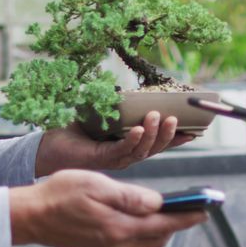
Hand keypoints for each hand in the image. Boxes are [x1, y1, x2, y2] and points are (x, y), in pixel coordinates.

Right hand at [8, 169, 207, 246]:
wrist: (29, 217)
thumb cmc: (59, 193)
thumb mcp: (95, 184)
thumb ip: (129, 196)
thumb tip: (158, 203)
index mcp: (118, 228)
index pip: (163, 226)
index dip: (187, 218)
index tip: (206, 211)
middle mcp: (116, 245)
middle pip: (158, 238)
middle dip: (177, 224)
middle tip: (193, 208)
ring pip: (146, 243)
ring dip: (161, 230)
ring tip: (173, 212)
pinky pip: (131, 244)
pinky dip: (144, 233)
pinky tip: (144, 219)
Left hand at [35, 111, 193, 175]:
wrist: (49, 144)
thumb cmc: (76, 128)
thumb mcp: (103, 113)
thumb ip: (118, 103)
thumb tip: (131, 86)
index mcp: (130, 146)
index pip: (159, 144)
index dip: (177, 138)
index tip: (196, 130)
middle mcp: (126, 156)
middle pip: (155, 149)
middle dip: (170, 135)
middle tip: (178, 119)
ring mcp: (115, 160)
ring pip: (142, 151)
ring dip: (154, 135)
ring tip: (159, 117)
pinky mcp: (101, 159)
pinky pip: (122, 151)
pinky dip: (133, 140)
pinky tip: (140, 129)